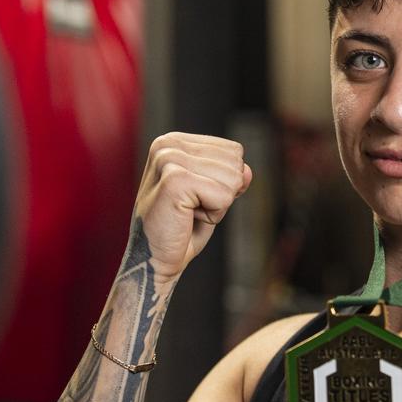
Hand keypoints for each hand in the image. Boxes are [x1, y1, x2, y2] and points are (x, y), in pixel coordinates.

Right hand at [132, 132, 251, 280]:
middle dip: (222, 192)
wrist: (154, 261)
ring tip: (189, 214)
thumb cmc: (182, 229)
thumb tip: (247, 170)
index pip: (233, 151)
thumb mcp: (212, 196)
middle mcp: (168, 144)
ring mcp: (168, 160)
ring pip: (232, 178)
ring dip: (217, 205)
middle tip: (192, 209)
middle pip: (235, 162)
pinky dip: (213, 215)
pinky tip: (188, 219)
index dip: (224, 182)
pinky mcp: (174, 181)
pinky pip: (224, 197)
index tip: (196, 197)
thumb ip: (230, 177)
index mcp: (173, 141)